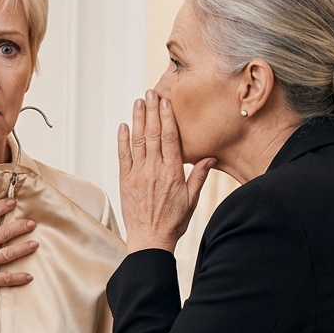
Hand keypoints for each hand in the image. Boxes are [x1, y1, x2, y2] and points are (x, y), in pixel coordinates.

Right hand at [0, 197, 38, 322]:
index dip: (0, 208)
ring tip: (35, 244)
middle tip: (31, 223)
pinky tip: (28, 277)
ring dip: (22, 248)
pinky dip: (16, 278)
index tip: (11, 203)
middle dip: (18, 227)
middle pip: (2, 234)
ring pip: (6, 254)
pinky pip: (3, 279)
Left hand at [117, 91, 214, 253]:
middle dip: (152, 112)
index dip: (167, 117)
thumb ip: (198, 176)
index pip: (170, 138)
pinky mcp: (125, 181)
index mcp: (173, 173)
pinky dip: (123, 140)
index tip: (166, 101)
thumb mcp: (191, 199)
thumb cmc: (173, 222)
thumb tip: (210, 157)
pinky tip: (123, 126)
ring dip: (138, 120)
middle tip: (150, 93)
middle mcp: (154, 170)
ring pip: (138, 141)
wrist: (150, 239)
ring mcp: (137, 175)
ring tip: (138, 102)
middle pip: (154, 134)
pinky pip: (123, 156)